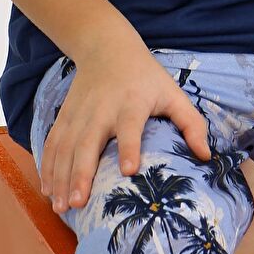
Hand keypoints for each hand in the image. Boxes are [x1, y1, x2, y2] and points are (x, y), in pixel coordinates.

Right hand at [39, 28, 211, 213]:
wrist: (107, 47)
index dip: (129, 147)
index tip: (129, 170)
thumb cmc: (146, 77)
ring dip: (61, 178)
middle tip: (79, 203)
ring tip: (63, 207)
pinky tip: (48, 190)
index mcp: (132, 103)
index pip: (130, 126)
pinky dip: (48, 167)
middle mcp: (102, 109)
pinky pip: (53, 144)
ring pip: (66, 147)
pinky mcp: (64, 115)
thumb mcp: (172, 93)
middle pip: (89, 142)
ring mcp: (79, 113)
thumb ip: (191, 123)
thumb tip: (206, 156)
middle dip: (82, 173)